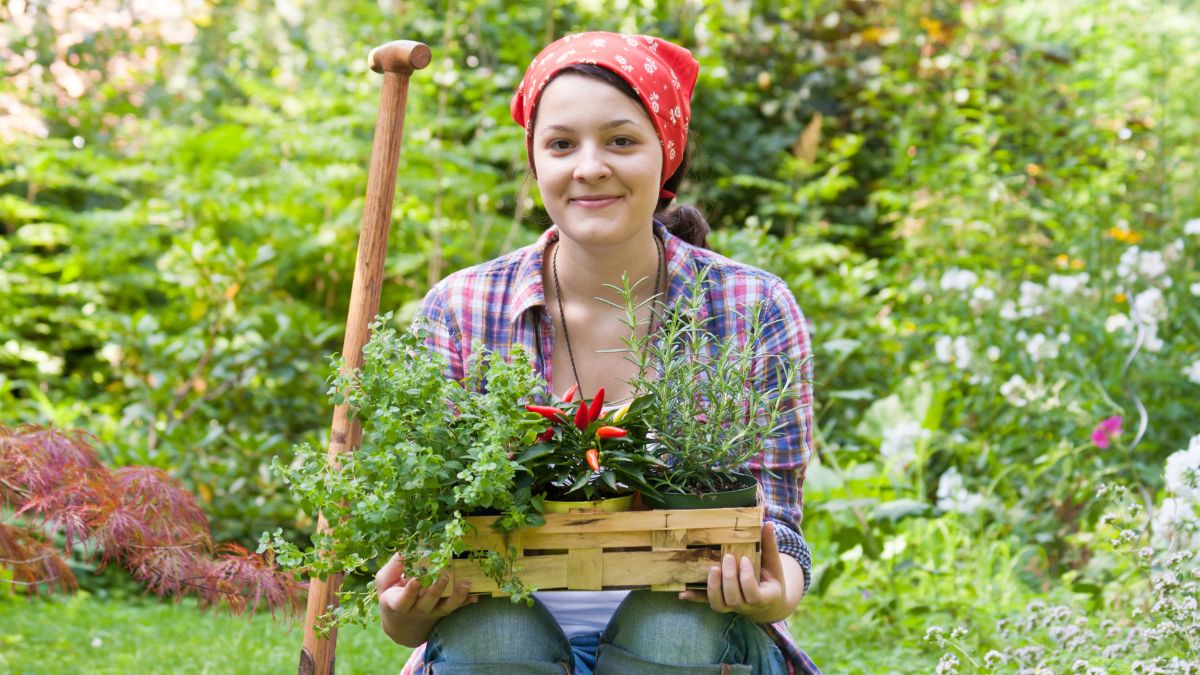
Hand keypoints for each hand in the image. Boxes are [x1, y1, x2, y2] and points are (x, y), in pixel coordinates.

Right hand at [375, 554, 476, 645]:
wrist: (402, 621)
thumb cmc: (392, 594)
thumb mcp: (384, 583)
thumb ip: (392, 569)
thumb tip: (404, 551)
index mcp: (398, 604)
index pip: (404, 601)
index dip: (410, 592)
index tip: (416, 579)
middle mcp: (417, 610)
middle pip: (428, 603)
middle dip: (436, 590)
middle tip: (444, 576)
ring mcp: (432, 612)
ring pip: (446, 608)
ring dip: (457, 597)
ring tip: (465, 584)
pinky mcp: (444, 610)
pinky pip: (456, 608)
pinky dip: (466, 602)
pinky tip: (476, 596)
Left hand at [678, 522, 797, 623]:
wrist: (768, 602)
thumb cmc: (771, 578)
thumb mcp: (773, 563)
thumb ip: (769, 545)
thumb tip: (768, 523)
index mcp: (765, 597)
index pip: (754, 595)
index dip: (747, 579)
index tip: (744, 559)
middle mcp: (747, 606)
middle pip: (734, 600)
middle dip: (729, 578)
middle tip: (727, 558)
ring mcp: (732, 607)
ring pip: (719, 605)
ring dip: (713, 587)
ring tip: (712, 568)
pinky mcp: (721, 604)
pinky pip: (706, 603)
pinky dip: (695, 597)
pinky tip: (683, 592)